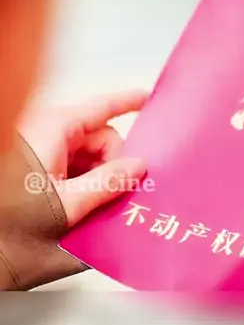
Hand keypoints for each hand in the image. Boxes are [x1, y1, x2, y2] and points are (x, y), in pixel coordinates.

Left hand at [18, 90, 148, 225]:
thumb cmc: (9, 227)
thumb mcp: (68, 206)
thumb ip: (107, 184)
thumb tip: (137, 167)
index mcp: (53, 130)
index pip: (100, 107)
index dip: (127, 103)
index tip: (149, 98)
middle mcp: (45, 135)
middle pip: (97, 138)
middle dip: (113, 164)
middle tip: (119, 194)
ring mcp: (38, 152)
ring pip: (85, 156)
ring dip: (99, 178)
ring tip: (97, 208)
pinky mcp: (34, 169)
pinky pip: (71, 168)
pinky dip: (84, 184)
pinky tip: (87, 209)